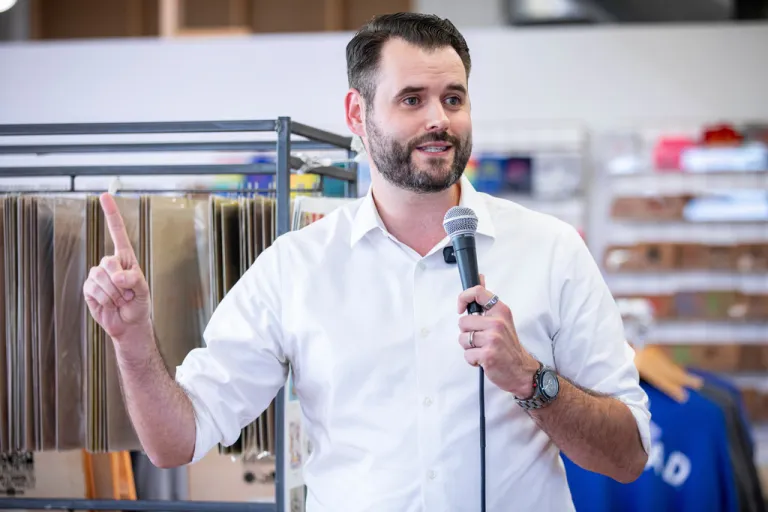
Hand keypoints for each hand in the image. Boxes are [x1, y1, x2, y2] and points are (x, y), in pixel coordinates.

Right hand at [83, 193, 151, 341]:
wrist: (128, 323)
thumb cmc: (139, 304)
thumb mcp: (143, 290)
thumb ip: (133, 279)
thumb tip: (117, 275)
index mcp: (125, 258)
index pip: (117, 233)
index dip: (111, 214)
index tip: (104, 196)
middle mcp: (110, 264)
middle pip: (108, 262)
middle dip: (120, 282)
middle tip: (127, 293)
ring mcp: (97, 275)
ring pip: (99, 277)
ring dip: (113, 293)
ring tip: (120, 300)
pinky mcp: (89, 288)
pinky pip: (93, 289)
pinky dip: (104, 300)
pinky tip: (109, 304)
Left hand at [457, 278, 539, 397]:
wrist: (523, 371)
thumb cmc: (508, 345)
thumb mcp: (502, 318)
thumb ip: (487, 300)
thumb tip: (480, 277)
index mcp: (501, 310)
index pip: (477, 292)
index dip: (463, 298)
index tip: (461, 309)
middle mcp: (497, 323)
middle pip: (463, 321)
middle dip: (468, 333)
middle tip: (482, 340)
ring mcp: (493, 339)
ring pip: (462, 338)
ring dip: (470, 347)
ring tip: (484, 349)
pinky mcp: (488, 355)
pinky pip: (466, 354)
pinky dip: (472, 360)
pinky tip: (484, 360)